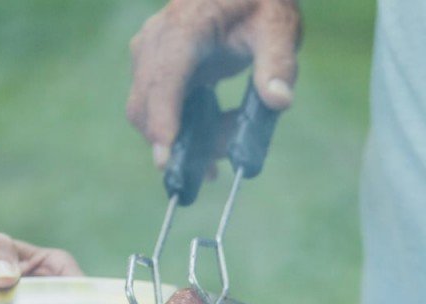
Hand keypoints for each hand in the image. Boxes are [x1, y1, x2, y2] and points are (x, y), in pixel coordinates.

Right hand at [127, 0, 301, 166]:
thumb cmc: (257, 2)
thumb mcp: (278, 25)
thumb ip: (278, 62)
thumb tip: (279, 101)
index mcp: (184, 27)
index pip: (164, 78)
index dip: (162, 120)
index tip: (165, 160)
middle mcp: (154, 41)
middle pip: (145, 106)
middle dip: (177, 142)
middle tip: (216, 166)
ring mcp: (146, 57)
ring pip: (146, 115)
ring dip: (180, 139)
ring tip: (223, 146)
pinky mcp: (149, 72)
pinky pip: (155, 112)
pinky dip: (178, 132)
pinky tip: (208, 143)